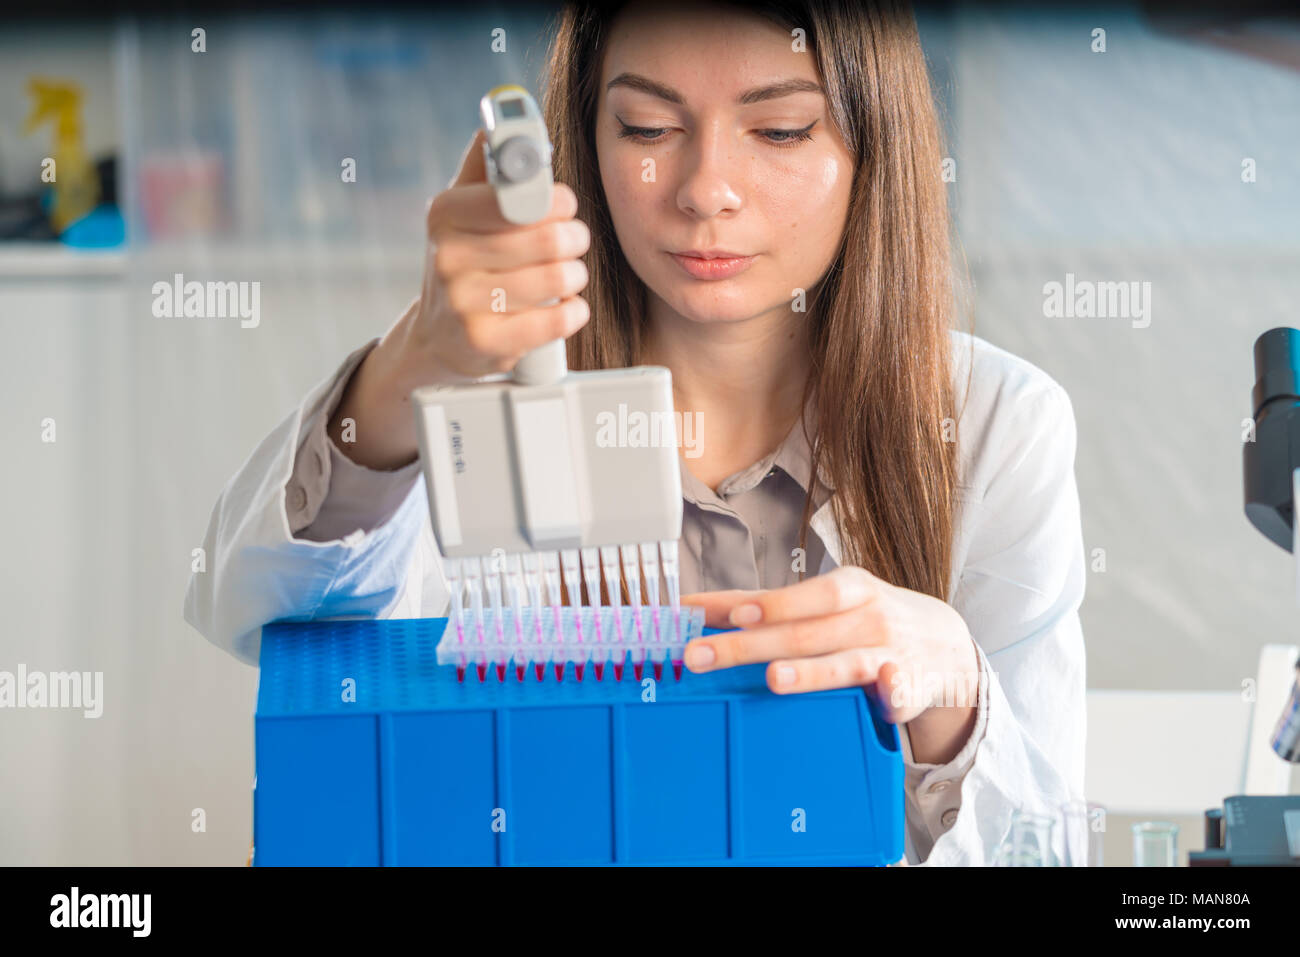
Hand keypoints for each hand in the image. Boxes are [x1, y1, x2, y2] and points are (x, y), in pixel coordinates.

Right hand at [328, 128, 591, 468]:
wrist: (436, 337)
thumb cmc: (464, 263)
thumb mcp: (464, 210)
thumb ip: (487, 165)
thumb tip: (500, 119)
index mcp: (445, 214)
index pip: (517, 197)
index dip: (555, 199)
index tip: (565, 203)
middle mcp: (448, 258)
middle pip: (548, 239)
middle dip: (575, 238)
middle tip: (574, 241)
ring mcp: (464, 304)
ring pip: (558, 279)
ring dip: (576, 276)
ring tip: (568, 275)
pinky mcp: (486, 344)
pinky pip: (558, 321)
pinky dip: (573, 311)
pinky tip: (566, 307)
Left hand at [681, 566, 979, 728]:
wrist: (946, 643)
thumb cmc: (869, 619)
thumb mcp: (826, 602)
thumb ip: (767, 607)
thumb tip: (698, 608)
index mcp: (843, 590)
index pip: (787, 594)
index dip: (747, 603)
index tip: (703, 611)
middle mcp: (864, 616)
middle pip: (800, 632)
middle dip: (746, 644)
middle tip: (699, 656)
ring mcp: (888, 652)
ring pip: (844, 663)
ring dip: (810, 670)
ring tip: (773, 679)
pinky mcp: (909, 688)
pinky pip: (901, 692)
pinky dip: (894, 691)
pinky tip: (886, 691)